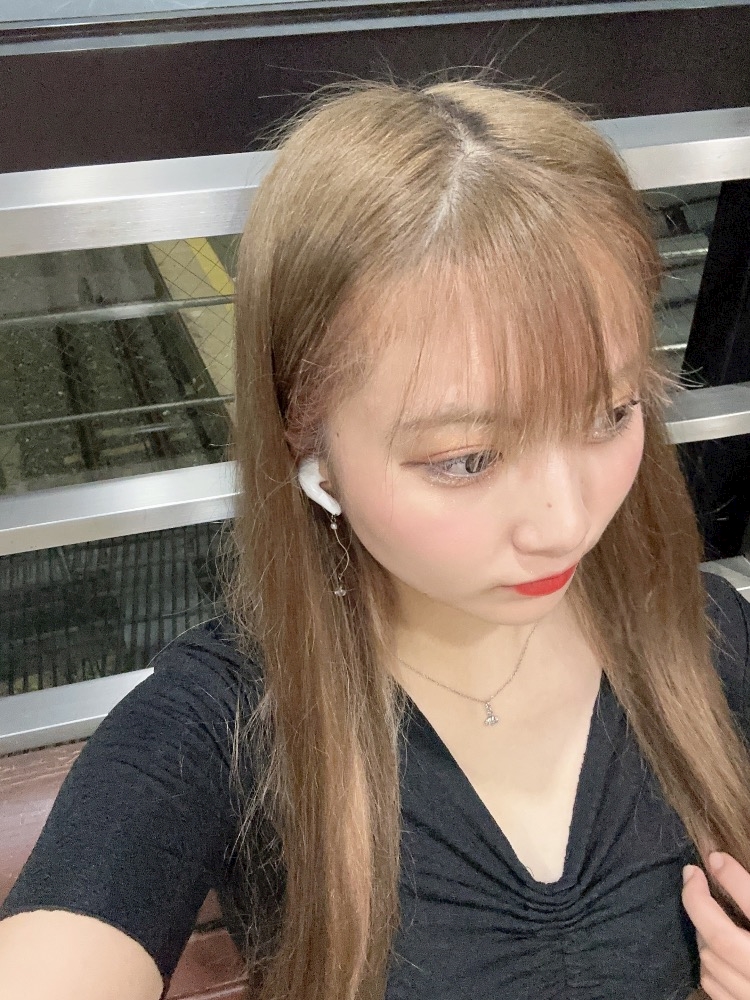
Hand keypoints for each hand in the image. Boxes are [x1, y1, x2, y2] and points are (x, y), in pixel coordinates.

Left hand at [683, 853, 749, 998]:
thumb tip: (719, 861)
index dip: (732, 878)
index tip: (714, 857)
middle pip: (720, 938)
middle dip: (698, 903)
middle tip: (693, 876)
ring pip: (712, 964)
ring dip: (702, 933)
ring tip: (706, 911)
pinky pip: (715, 988)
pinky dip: (711, 965)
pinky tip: (716, 950)